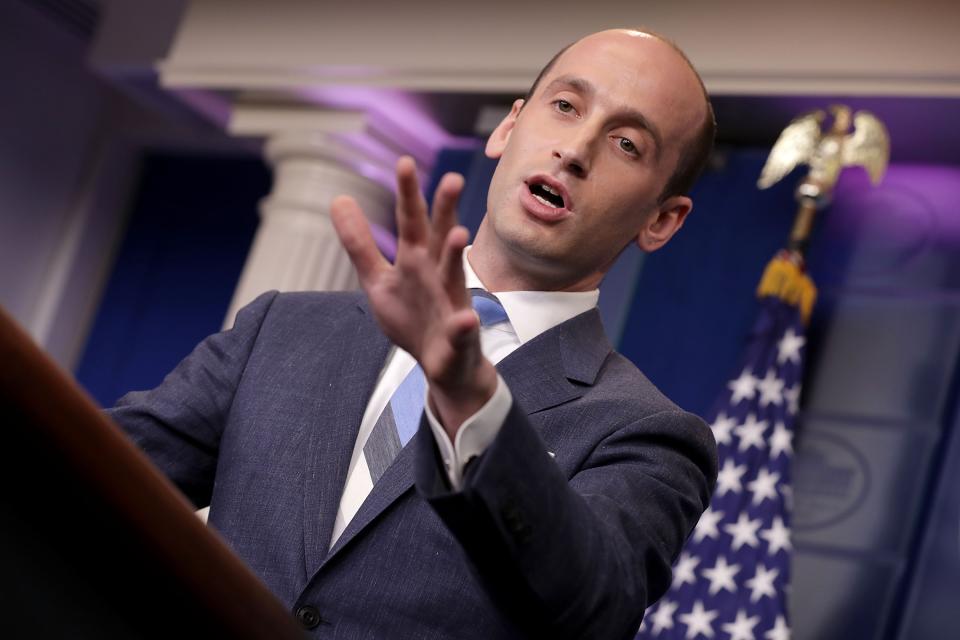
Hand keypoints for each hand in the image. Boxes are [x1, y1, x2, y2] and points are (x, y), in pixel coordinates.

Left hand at [330, 156, 497, 437]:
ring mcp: (452, 303)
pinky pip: (462, 329)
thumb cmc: (413, 318)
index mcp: (416, 260)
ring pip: (455, 276)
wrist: (445, 365)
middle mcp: (437, 274)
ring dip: (455, 256)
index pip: (411, 222)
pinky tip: (465, 319)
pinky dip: (463, 325)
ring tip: (457, 234)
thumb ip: (359, 243)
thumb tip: (338, 199)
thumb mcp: (378, 280)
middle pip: (439, 238)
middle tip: (451, 179)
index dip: (407, 194)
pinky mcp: (459, 336)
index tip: (404, 162)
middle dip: (445, 211)